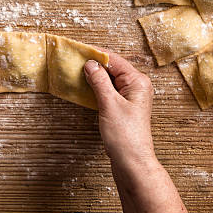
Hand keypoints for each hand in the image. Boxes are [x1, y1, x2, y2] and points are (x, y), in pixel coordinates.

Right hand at [84, 52, 155, 167]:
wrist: (132, 162)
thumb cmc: (125, 136)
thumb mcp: (109, 104)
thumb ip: (99, 81)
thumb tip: (90, 64)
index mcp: (138, 81)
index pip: (115, 60)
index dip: (96, 54)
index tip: (79, 50)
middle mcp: (137, 86)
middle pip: (113, 68)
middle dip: (95, 64)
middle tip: (74, 60)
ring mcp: (131, 97)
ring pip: (110, 80)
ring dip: (95, 76)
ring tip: (77, 71)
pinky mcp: (124, 107)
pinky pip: (109, 91)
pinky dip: (97, 88)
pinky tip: (85, 87)